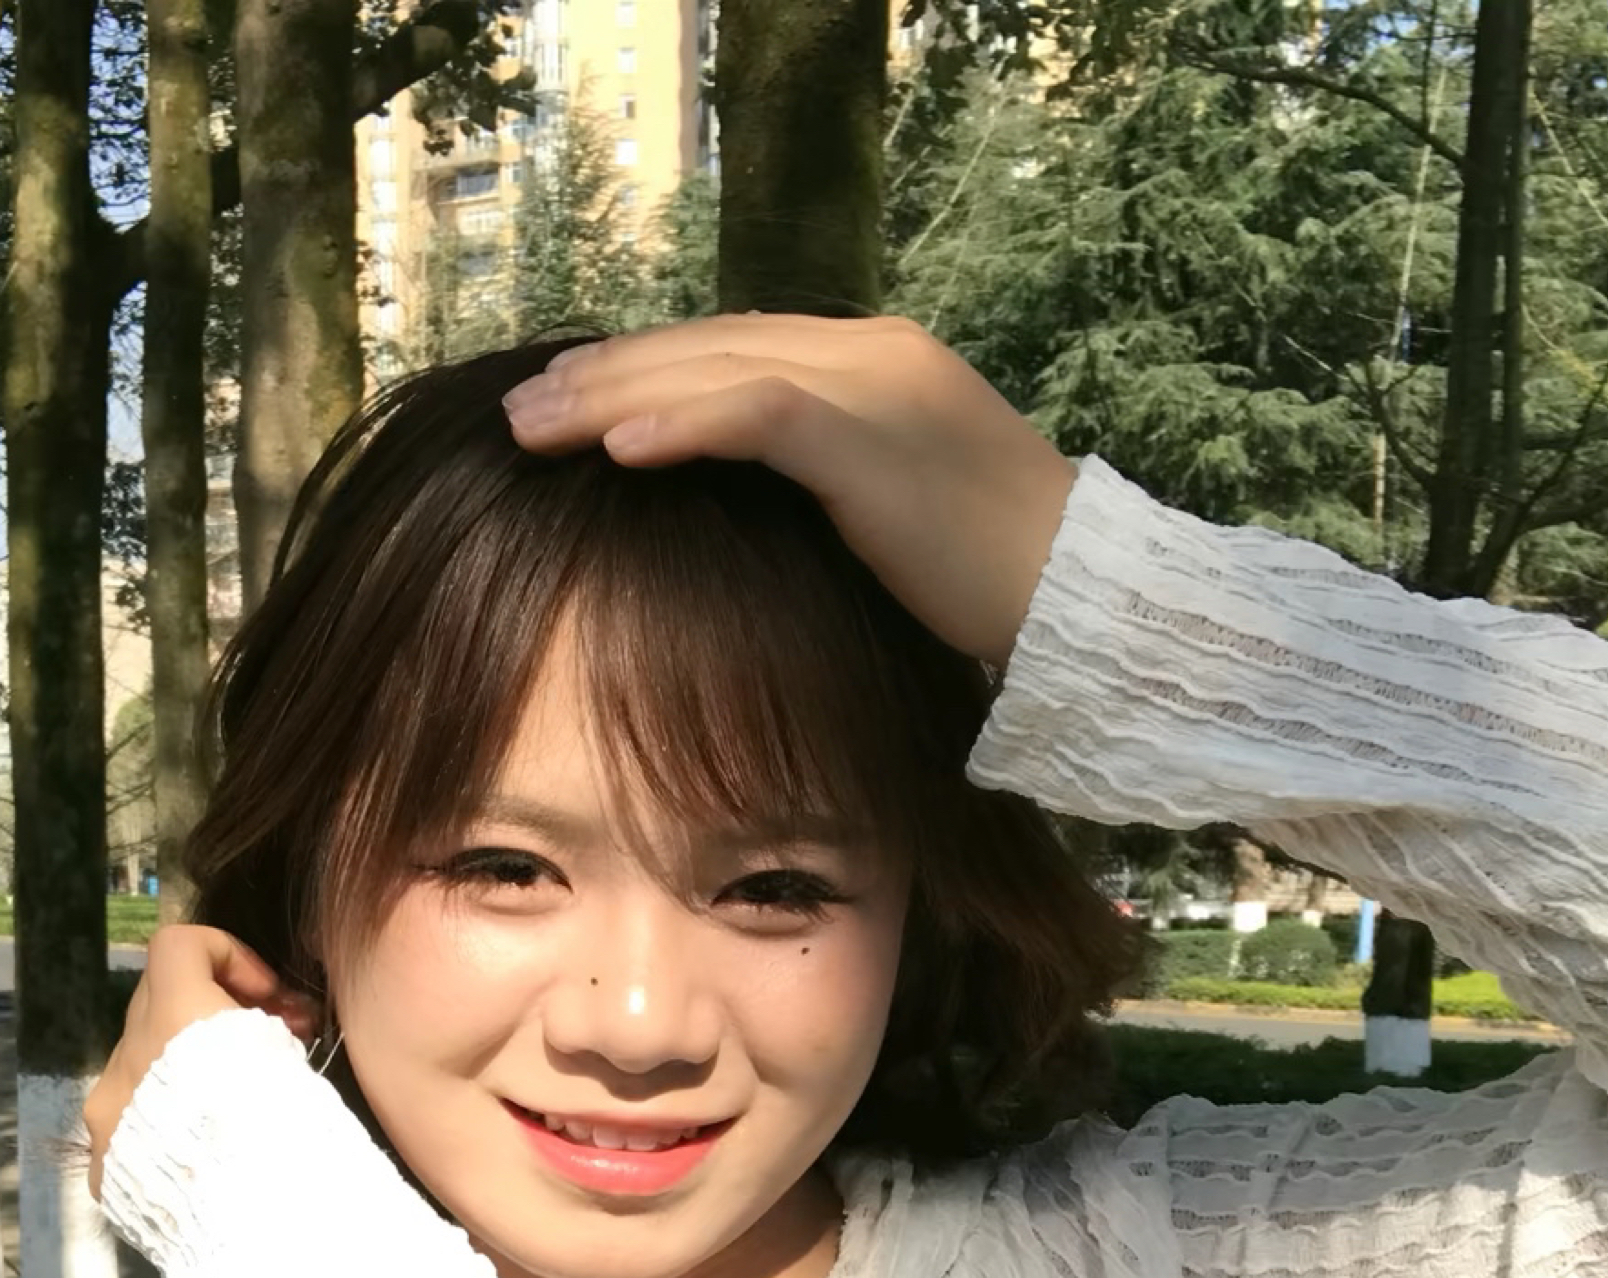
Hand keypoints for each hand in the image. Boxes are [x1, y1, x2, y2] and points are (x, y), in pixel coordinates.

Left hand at [83, 923, 320, 1202]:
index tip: (269, 998)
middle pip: (157, 1004)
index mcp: (174, 1022)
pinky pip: (129, 1126)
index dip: (228, 956)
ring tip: (236, 1108)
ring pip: (140, 1067)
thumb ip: (261, 1032)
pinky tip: (206, 1157)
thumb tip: (269, 1027)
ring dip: (184, 1071)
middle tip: (269, 1050)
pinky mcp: (102, 1168)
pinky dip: (164, 1126)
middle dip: (210, 1015)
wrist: (264, 1245)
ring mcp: (105, 1117)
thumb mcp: (297, 1067)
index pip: (179, 947)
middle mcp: (127, 1060)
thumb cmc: (295, 1147)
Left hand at [501, 314, 1076, 671]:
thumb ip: (821, 488)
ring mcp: (877, 388)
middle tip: (521, 408)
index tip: (566, 403)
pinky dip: (683, 425)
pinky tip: (617, 449)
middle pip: (710, 346)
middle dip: (608, 374)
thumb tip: (739, 518)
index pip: (732, 348)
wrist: (1086, 600)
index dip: (643, 370)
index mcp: (875, 365)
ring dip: (617, 396)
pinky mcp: (877, 441)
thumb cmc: (991, 584)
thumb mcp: (890, 517)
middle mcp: (872, 355)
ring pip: (719, 370)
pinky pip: (761, 416)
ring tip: (536, 426)